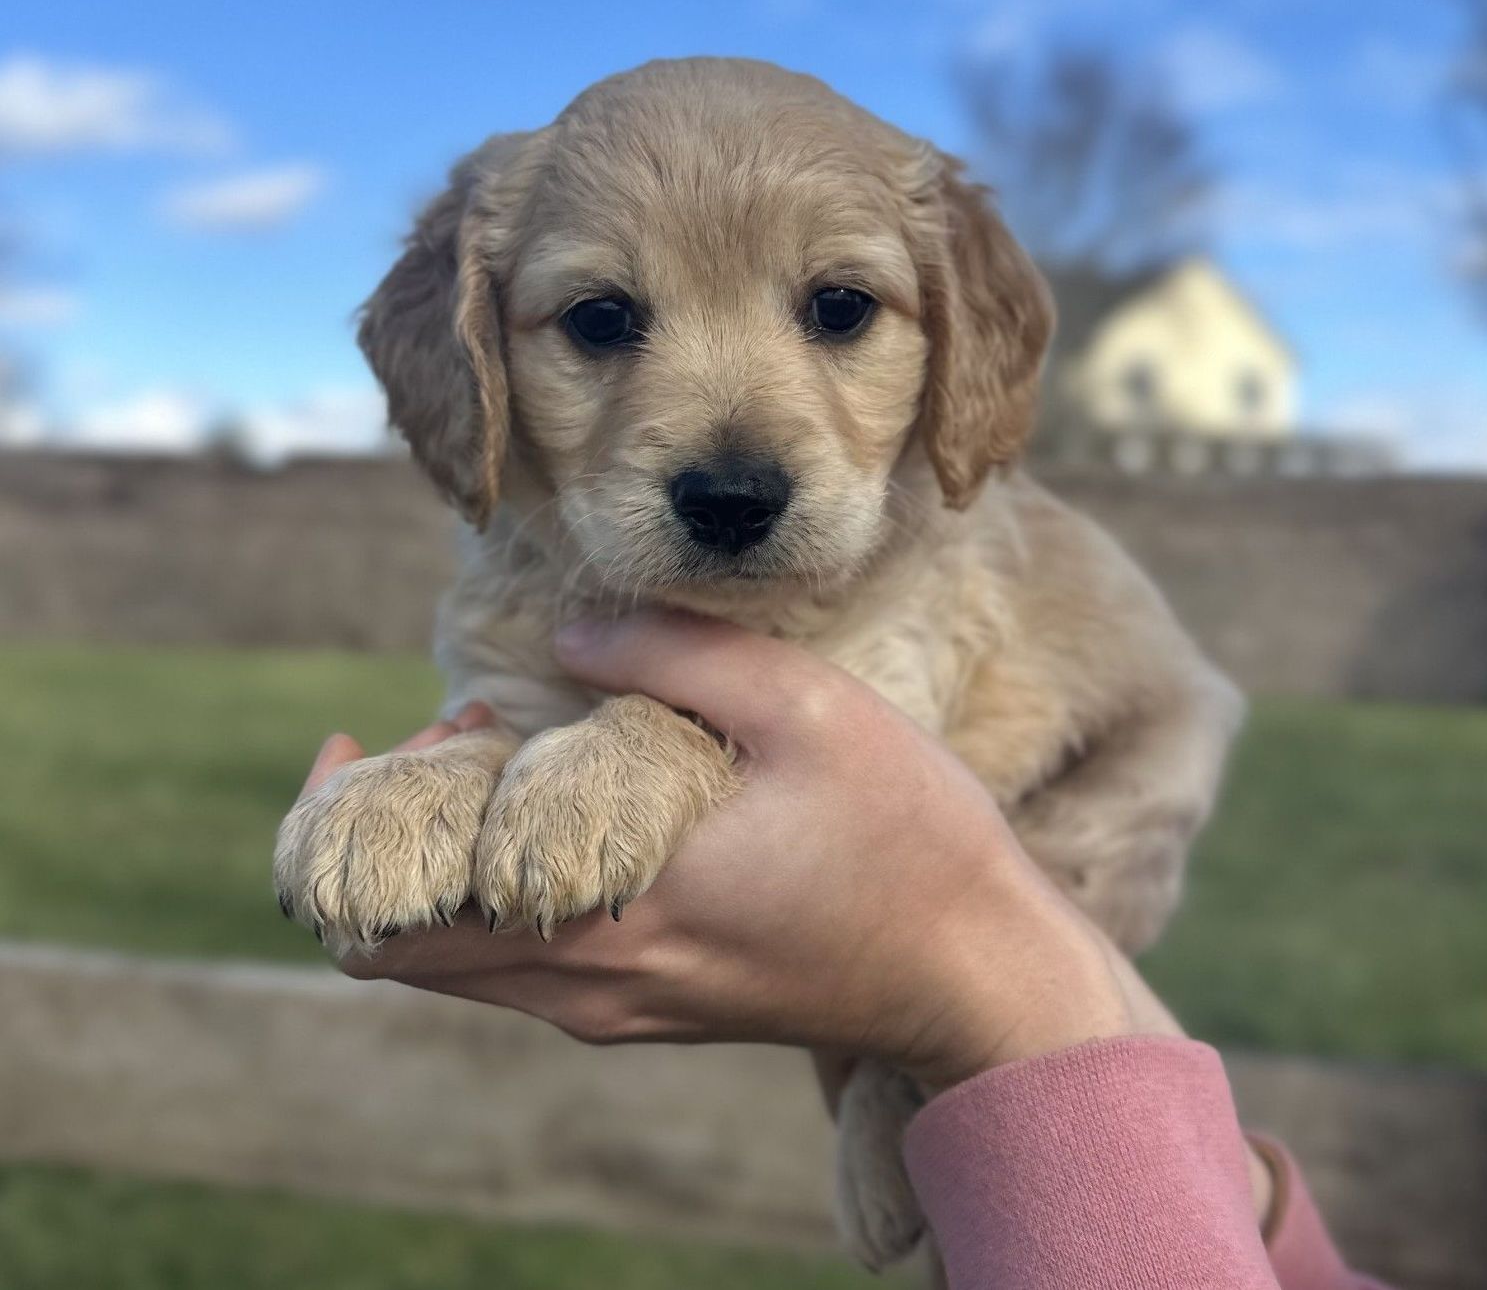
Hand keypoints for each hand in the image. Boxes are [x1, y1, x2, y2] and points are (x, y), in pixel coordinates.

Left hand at [296, 614, 1175, 1091]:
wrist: (978, 975)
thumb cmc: (906, 838)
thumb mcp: (804, 708)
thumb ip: (674, 656)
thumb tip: (566, 634)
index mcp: (608, 909)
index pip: (395, 918)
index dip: (348, 826)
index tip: (384, 735)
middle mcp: (590, 982)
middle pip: (398, 953)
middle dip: (391, 837)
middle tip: (461, 733)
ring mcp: (617, 1008)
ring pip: (456, 966)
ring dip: (450, 864)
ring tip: (518, 756)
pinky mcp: (651, 1011)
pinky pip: (522, 970)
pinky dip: (502, 895)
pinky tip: (575, 809)